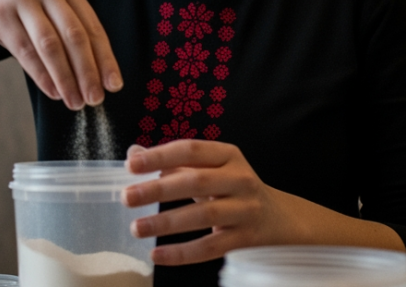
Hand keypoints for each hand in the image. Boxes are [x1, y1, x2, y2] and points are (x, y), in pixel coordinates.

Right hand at [0, 0, 120, 108]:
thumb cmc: (15, 12)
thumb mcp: (44, 11)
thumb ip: (68, 33)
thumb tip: (96, 76)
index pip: (92, 26)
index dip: (105, 58)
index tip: (113, 85)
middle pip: (74, 35)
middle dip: (87, 71)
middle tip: (95, 99)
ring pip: (51, 44)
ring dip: (65, 78)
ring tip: (74, 101)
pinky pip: (25, 50)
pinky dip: (41, 75)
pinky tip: (52, 92)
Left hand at [121, 140, 303, 264]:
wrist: (279, 217)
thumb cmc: (233, 189)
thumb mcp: (210, 169)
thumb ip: (174, 163)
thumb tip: (133, 153)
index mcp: (228, 155)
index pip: (191, 150)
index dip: (161, 156)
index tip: (132, 165)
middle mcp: (240, 179)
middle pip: (196, 181)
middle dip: (158, 189)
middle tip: (127, 197)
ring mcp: (245, 209)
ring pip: (203, 215)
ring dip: (166, 222)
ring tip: (136, 228)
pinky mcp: (246, 238)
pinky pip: (211, 247)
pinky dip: (182, 253)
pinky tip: (157, 254)